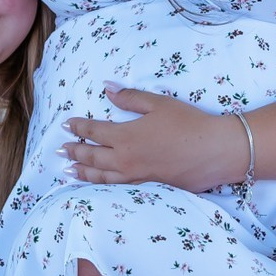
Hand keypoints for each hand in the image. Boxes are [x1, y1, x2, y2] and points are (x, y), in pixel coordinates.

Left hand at [63, 85, 249, 189]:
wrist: (214, 152)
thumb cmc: (188, 123)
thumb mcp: (158, 103)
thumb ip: (130, 98)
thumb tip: (107, 89)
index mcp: (125, 137)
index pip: (94, 132)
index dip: (78, 128)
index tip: (67, 125)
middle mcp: (126, 159)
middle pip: (92, 157)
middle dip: (74, 152)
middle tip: (60, 150)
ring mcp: (136, 176)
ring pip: (101, 176)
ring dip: (82, 173)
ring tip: (68, 171)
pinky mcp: (148, 186)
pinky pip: (117, 186)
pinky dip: (101, 184)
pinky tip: (99, 183)